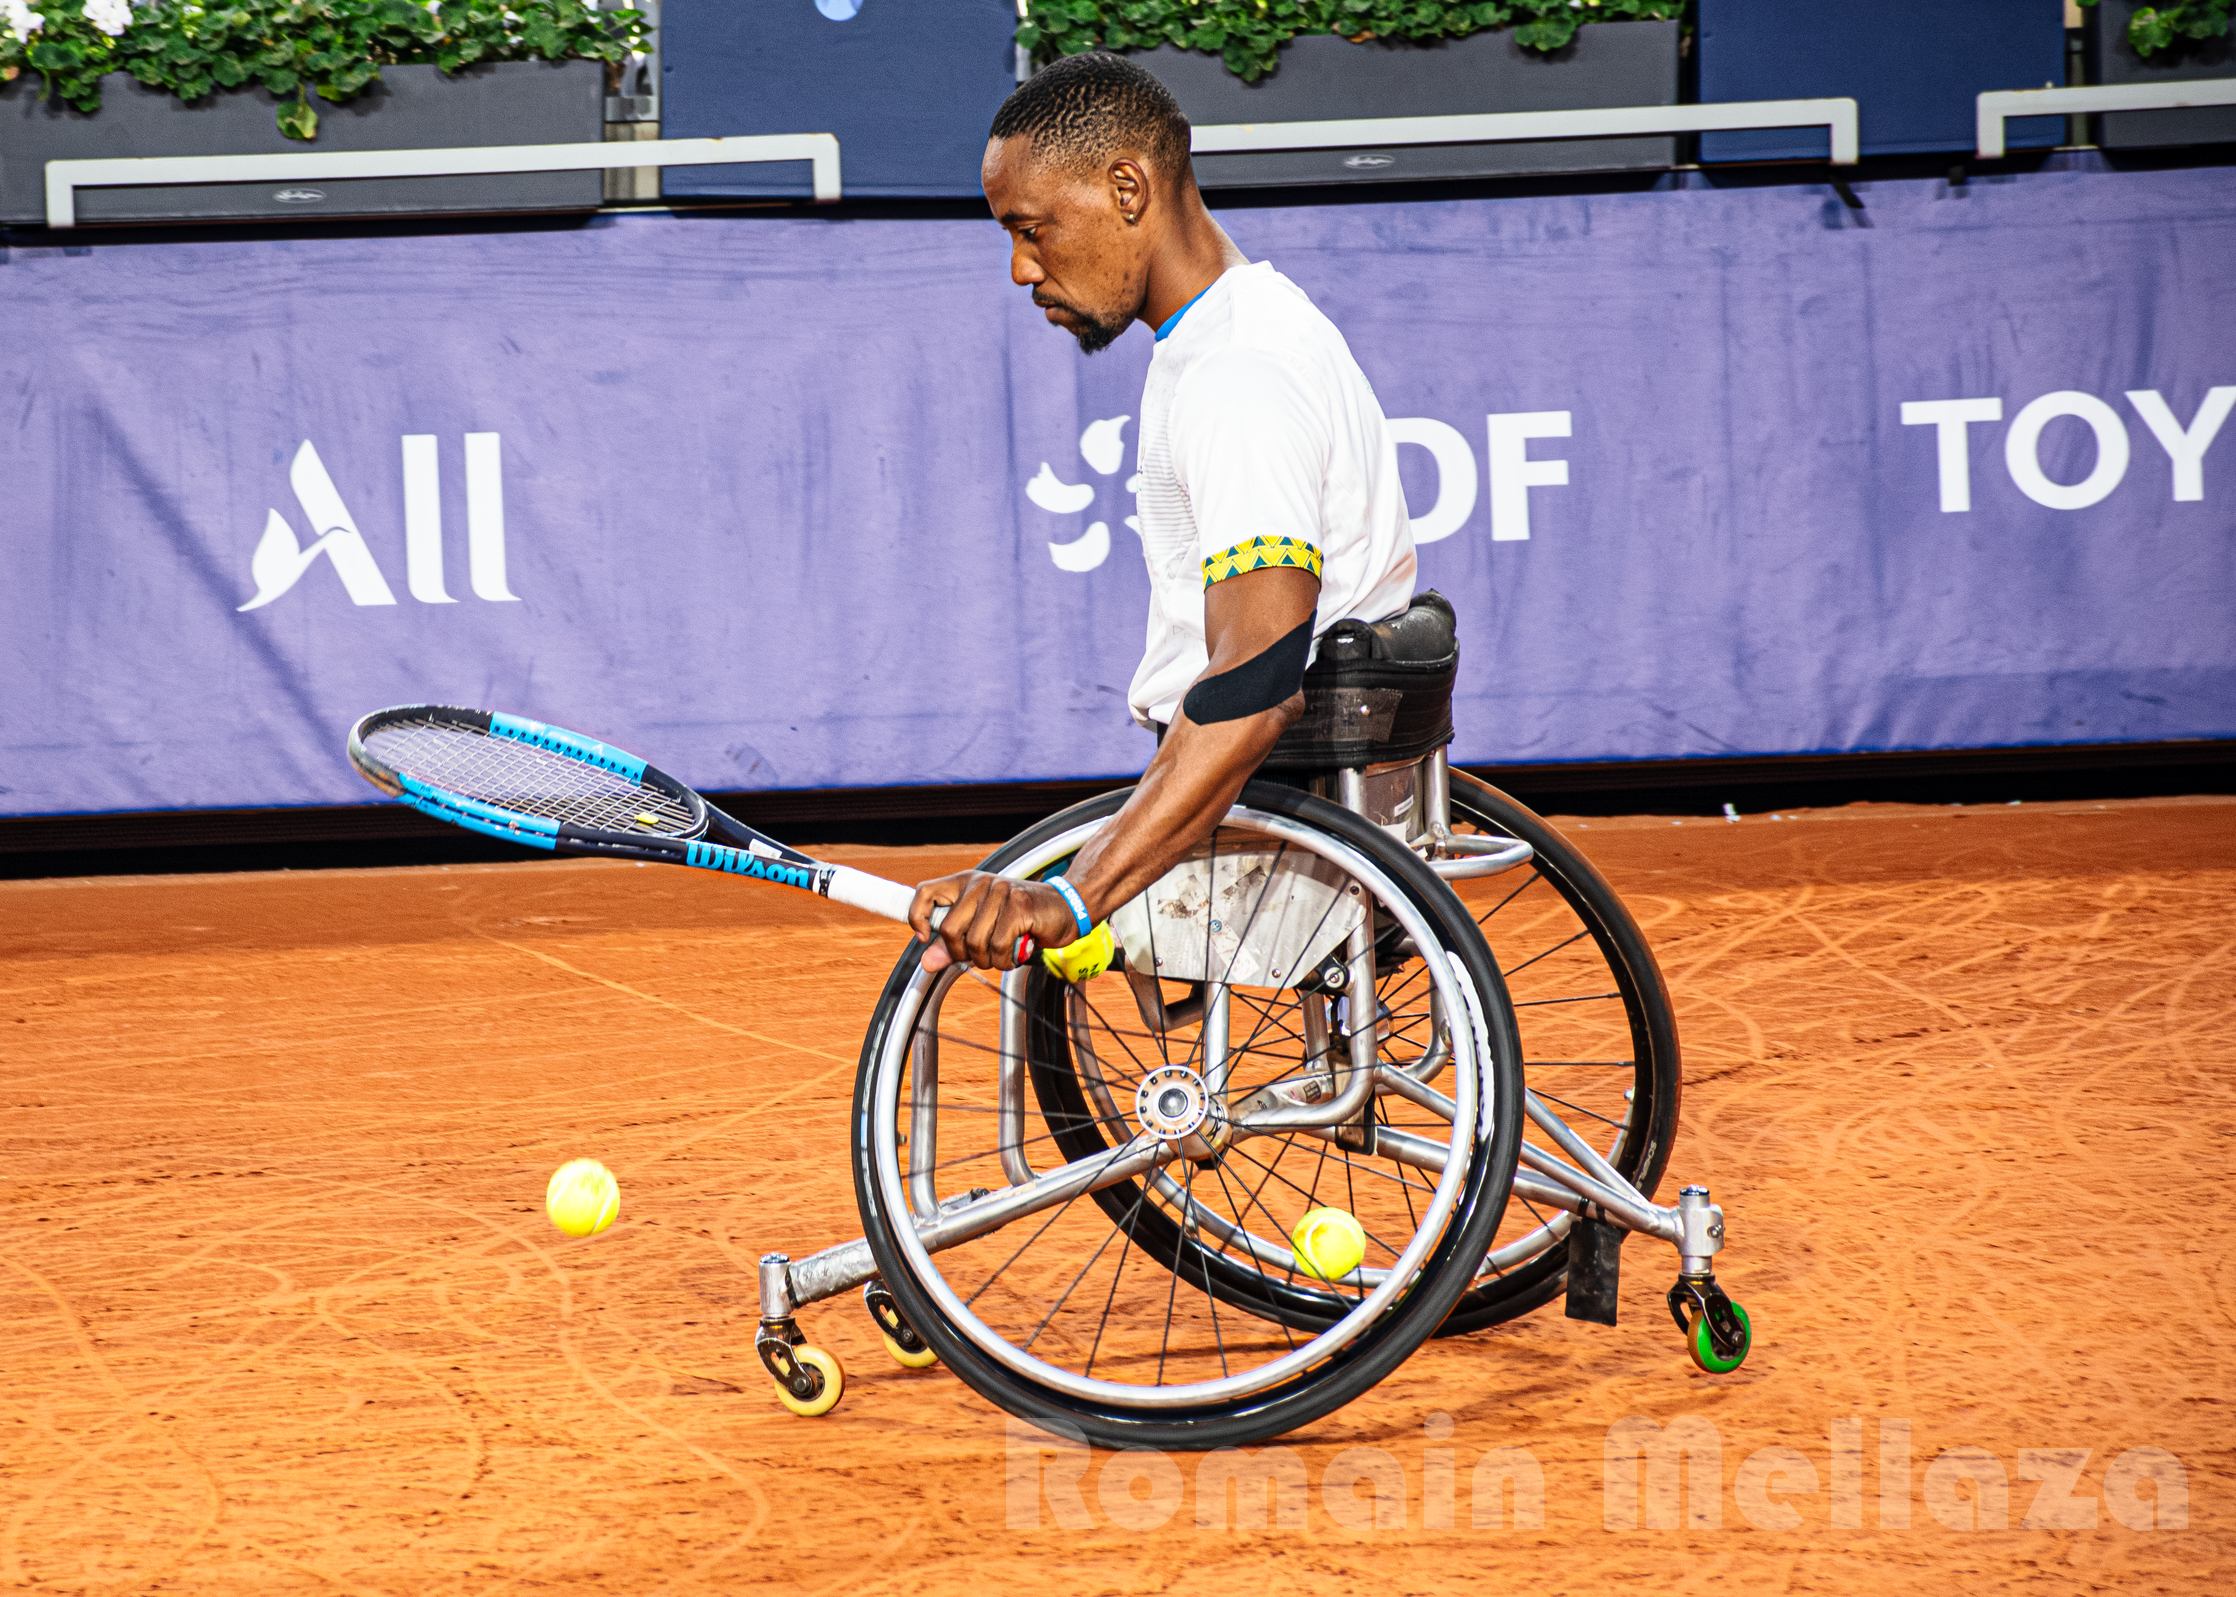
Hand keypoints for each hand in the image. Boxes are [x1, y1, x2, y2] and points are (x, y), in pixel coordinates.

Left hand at [909, 871, 1087, 972]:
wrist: (1067, 908)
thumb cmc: (1024, 918)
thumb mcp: (984, 930)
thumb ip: (955, 944)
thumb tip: (928, 961)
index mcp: (966, 883)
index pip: (925, 892)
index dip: (918, 917)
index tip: (925, 937)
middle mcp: (980, 883)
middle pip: (949, 930)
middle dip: (962, 954)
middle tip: (982, 955)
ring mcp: (1000, 892)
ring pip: (974, 942)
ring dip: (988, 960)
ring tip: (1003, 953)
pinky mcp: (1018, 906)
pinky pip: (998, 946)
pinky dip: (1005, 960)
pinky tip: (1016, 952)